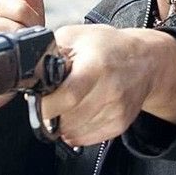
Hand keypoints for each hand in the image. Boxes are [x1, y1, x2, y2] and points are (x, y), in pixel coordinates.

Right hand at [0, 0, 44, 114]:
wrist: (6, 77)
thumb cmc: (18, 42)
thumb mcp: (30, 9)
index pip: (22, 8)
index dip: (33, 22)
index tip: (31, 31)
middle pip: (18, 23)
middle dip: (29, 36)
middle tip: (26, 46)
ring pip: (11, 39)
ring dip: (22, 50)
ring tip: (17, 55)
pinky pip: (0, 55)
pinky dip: (10, 62)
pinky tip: (9, 64)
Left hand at [39, 25, 175, 146]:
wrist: (146, 61)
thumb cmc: (108, 46)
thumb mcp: (76, 36)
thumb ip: (50, 52)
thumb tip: (29, 73)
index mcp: (96, 66)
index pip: (66, 97)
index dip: (46, 104)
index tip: (38, 100)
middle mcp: (110, 91)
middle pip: (68, 119)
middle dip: (51, 113)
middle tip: (52, 100)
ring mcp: (117, 111)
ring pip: (74, 132)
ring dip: (62, 123)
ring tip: (68, 104)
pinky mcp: (120, 125)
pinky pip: (86, 139)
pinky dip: (75, 131)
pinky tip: (78, 113)